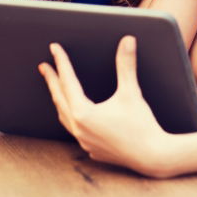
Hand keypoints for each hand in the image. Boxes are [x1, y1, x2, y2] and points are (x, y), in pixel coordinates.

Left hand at [39, 36, 182, 177]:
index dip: (61, 62)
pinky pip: (74, 130)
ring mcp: (84, 141)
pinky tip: (74, 114)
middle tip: (44, 66)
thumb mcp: (131, 92)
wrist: (152, 156)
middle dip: (52, 80)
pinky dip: (70, 117)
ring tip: (56, 88)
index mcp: (83, 113)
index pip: (68, 81)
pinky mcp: (92, 149)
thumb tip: (127, 40)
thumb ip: (126, 65)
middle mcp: (79, 128)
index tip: (54, 48)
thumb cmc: (141, 125)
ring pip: (64, 116)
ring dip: (59, 99)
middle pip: (60, 98)